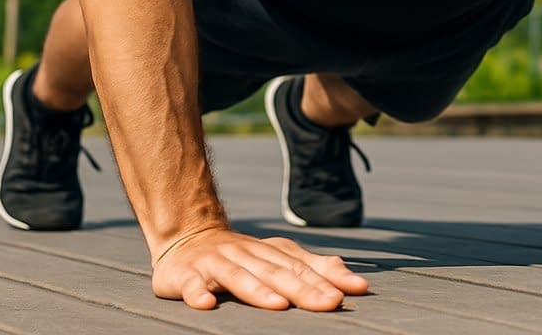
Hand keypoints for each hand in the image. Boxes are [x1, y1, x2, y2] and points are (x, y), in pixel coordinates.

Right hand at [152, 228, 368, 309]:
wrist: (189, 236)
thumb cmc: (242, 256)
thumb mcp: (277, 258)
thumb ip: (311, 267)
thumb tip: (348, 277)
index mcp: (271, 252)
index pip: (303, 267)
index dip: (328, 279)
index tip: (354, 291)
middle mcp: (247, 254)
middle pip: (278, 273)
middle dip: (305, 289)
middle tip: (330, 303)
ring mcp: (217, 263)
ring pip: (239, 276)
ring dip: (259, 291)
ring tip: (279, 305)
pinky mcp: (187, 275)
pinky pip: (192, 285)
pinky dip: (198, 293)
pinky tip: (207, 304)